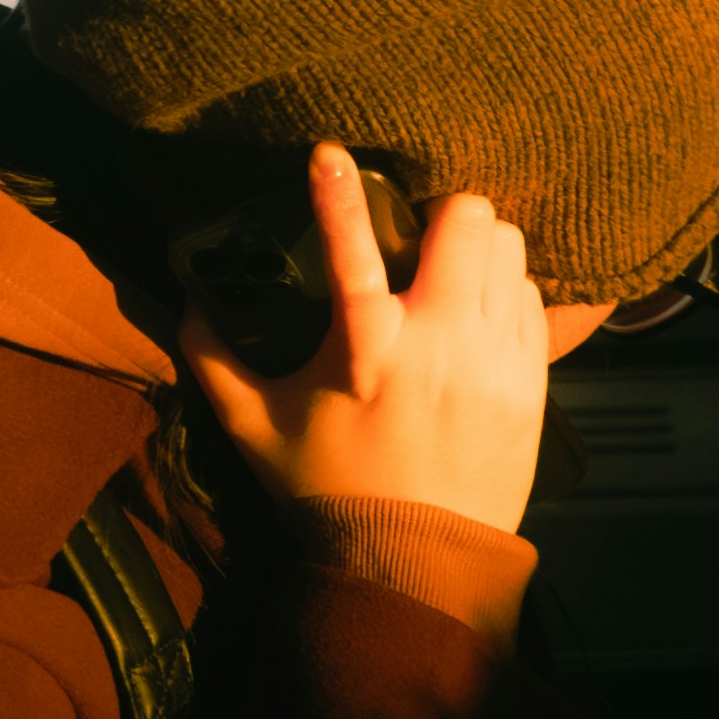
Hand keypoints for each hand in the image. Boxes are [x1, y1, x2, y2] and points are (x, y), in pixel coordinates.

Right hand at [184, 145, 559, 536]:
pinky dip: (507, 292)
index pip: (349, 246)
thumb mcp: (255, 429)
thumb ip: (215, 362)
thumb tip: (185, 307)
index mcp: (364, 346)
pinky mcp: (532, 380)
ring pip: (510, 248)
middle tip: (423, 239)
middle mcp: (438, 341)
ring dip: (481, 249)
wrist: (415, 563)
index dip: (337, 192)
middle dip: (444, 214)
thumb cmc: (330, 490)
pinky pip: (533, 297)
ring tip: (454, 276)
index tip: (328, 154)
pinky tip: (481, 317)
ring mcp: (494, 358)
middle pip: (469, 219)